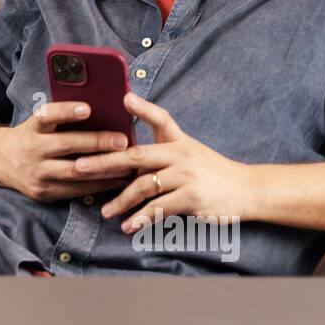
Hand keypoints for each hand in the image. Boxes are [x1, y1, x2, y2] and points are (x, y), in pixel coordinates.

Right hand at [0, 101, 134, 202]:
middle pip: (66, 146)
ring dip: (104, 168)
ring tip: (128, 162)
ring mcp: (37, 174)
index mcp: (31, 128)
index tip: (87, 108)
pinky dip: (99, 185)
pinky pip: (75, 191)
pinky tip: (117, 179)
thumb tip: (101, 110)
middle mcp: (31, 150)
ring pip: (74, 172)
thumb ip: (60, 119)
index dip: (65, 112)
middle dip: (97, 143)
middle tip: (123, 140)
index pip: (46, 116)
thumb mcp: (37, 123)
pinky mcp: (44, 193)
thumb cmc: (30, 136)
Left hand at [71, 93, 258, 229]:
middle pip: (135, 155)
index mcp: (179, 141)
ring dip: (120, 201)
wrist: (246, 190)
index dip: (142, 107)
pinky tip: (129, 226)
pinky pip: (159, 209)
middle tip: (78, 168)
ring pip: (143, 187)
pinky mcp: (192, 198)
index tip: (122, 98)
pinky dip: (141, 219)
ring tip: (105, 212)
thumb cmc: (212, 172)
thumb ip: (162, 150)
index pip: (160, 119)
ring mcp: (186, 176)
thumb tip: (130, 155)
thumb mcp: (190, 152)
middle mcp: (180, 155)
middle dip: (103, 161)